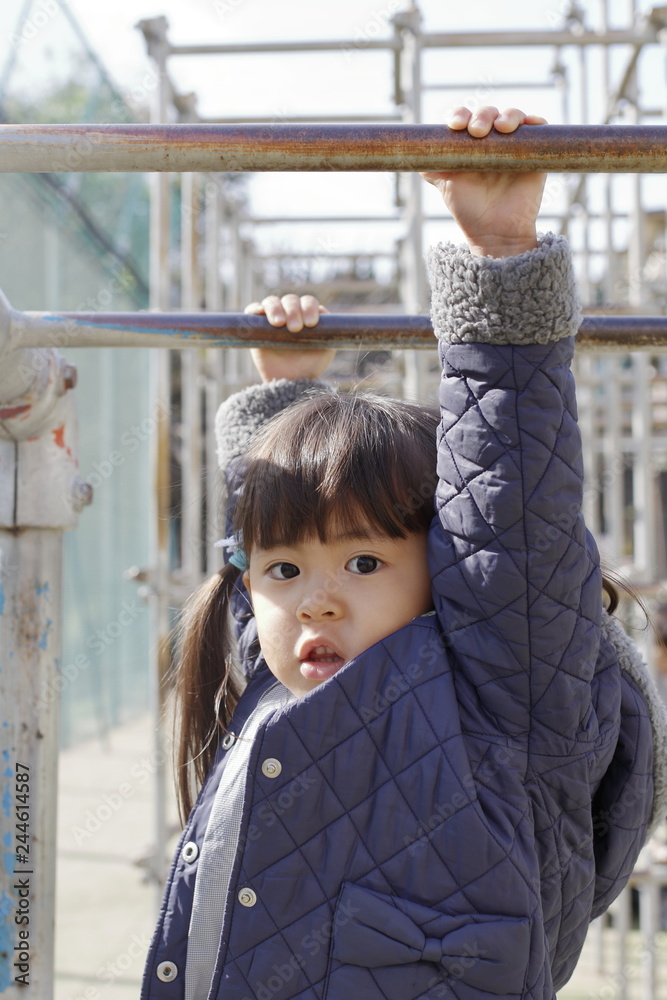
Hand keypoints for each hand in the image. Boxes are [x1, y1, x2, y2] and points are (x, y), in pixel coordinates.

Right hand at [244, 294, 333, 382]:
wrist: (291, 382)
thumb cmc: (310, 365)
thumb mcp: (326, 350)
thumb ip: (330, 333)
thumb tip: (325, 315)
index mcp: (307, 315)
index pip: (308, 302)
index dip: (309, 308)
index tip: (311, 324)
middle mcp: (290, 312)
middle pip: (290, 300)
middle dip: (294, 311)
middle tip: (294, 328)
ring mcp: (272, 318)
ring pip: (272, 302)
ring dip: (275, 308)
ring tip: (279, 323)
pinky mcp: (256, 326)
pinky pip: (252, 310)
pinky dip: (255, 308)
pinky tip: (259, 312)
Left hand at [421, 106, 547, 257]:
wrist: (495, 233)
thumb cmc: (470, 211)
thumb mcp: (446, 186)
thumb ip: (432, 167)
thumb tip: (413, 151)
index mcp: (471, 145)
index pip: (465, 119)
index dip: (460, 115)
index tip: (455, 125)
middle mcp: (493, 141)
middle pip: (488, 113)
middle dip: (481, 116)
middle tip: (477, 131)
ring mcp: (515, 145)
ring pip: (513, 116)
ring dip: (508, 115)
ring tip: (502, 128)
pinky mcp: (536, 152)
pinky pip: (539, 127)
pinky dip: (534, 121)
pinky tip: (528, 123)